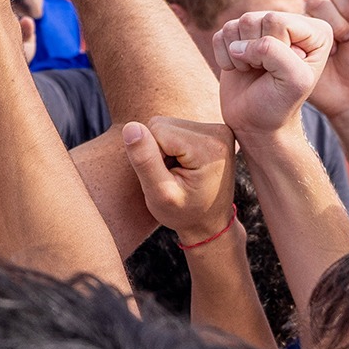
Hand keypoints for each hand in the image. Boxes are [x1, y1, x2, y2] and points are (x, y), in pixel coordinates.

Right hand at [122, 118, 235, 245]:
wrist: (210, 223)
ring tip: (177, 172)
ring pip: (166, 125)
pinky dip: (171, 146)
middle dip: (157, 150)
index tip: (166, 178)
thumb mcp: (160, 195)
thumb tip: (130, 127)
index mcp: (209, 147)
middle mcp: (218, 131)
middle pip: (161, 124)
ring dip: (163, 149)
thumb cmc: (184, 214)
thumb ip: (145, 161)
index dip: (150, 154)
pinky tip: (183, 165)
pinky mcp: (212, 130)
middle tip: (170, 176)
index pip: (156, 130)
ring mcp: (217, 129)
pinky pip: (175, 128)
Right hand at [214, 11, 331, 137]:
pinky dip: (223, 56)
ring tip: (253, 70)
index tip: (283, 71)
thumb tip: (238, 45)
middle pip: (255, 19)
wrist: (256, 122)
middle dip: (254, 51)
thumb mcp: (293, 80)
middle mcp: (290, 24)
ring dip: (239, 55)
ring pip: (237, 24)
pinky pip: (220, 34)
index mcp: (316, 31)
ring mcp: (262, 28)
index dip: (274, 48)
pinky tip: (239, 69)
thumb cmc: (280, 104)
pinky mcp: (237, 36)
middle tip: (265, 71)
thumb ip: (274, 52)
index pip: (278, 21)